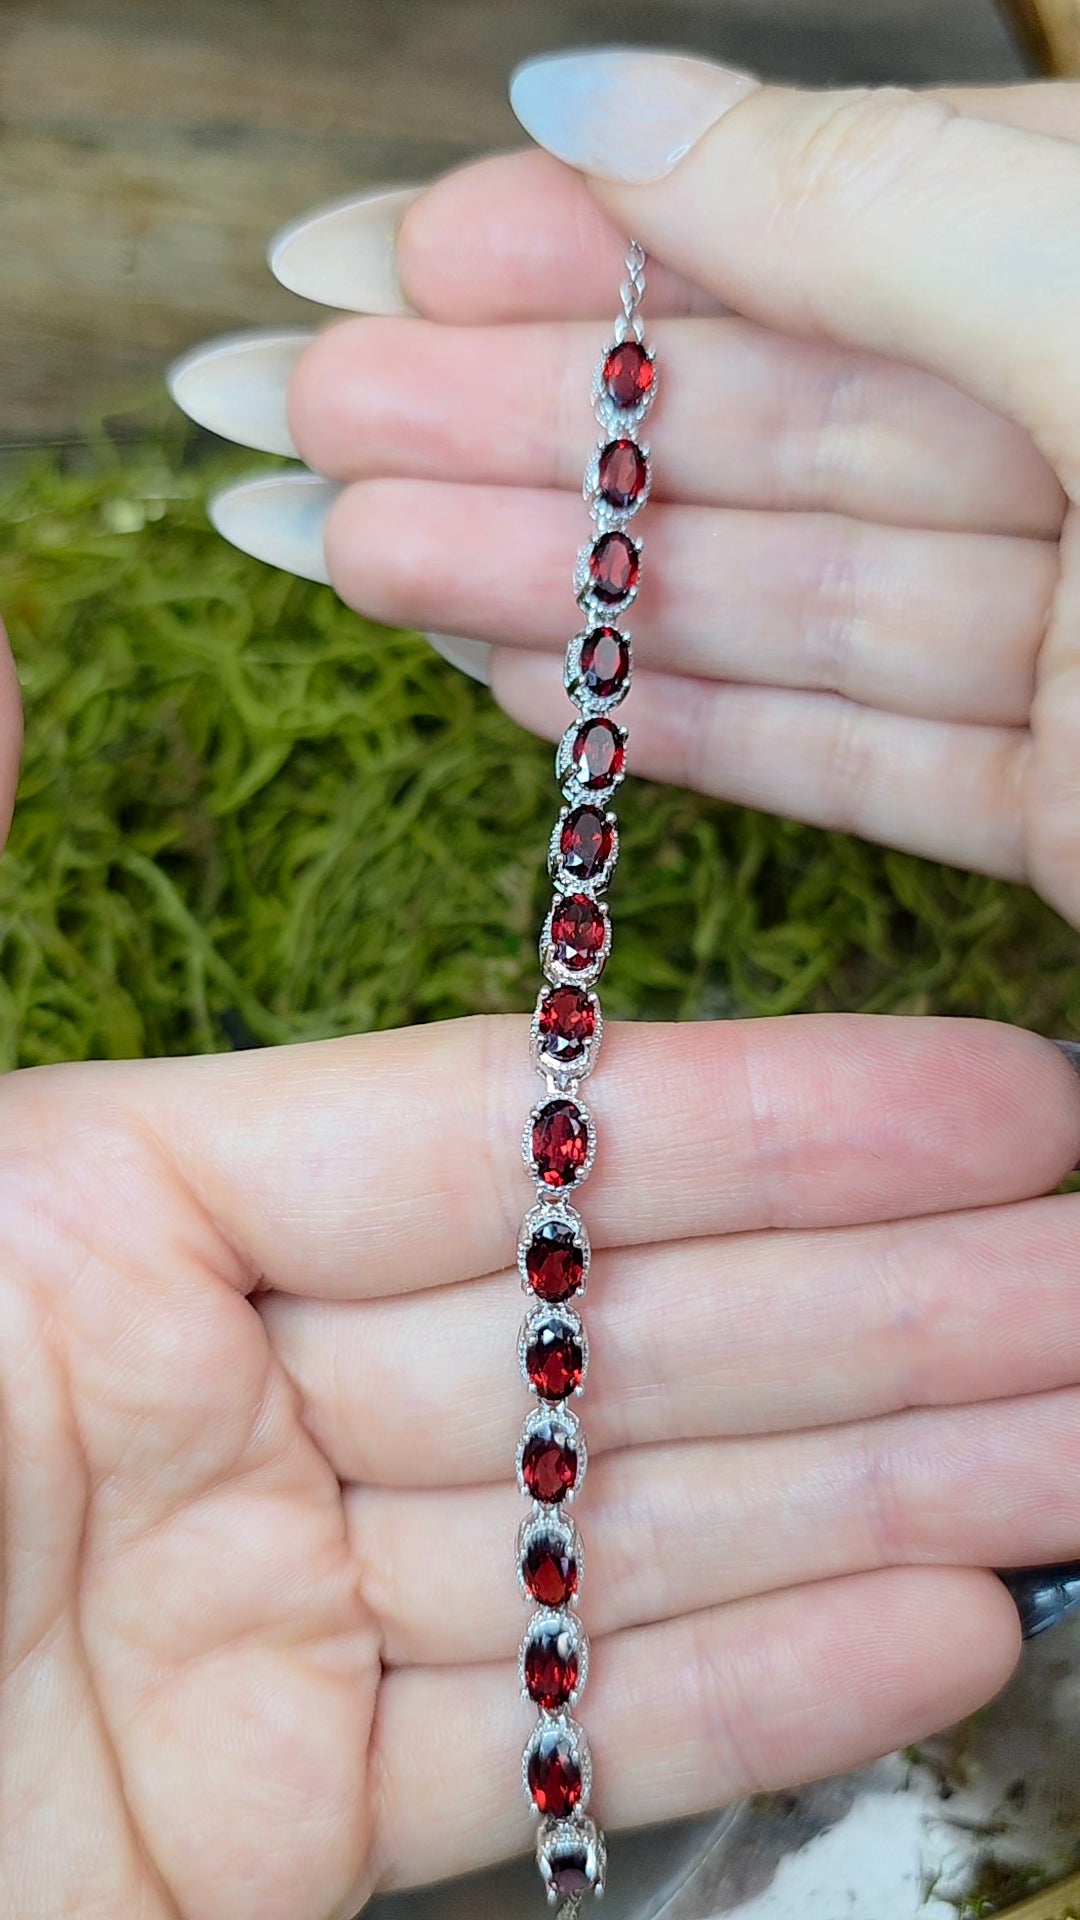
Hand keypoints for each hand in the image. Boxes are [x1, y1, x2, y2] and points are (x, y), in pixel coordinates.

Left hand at [6, 1011, 1079, 1913]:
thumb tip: (13, 652)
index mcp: (116, 1218)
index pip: (506, 1142)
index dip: (764, 1121)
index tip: (988, 1094)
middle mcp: (219, 1394)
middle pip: (607, 1331)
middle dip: (885, 1309)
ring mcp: (268, 1617)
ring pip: (616, 1532)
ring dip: (874, 1493)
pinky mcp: (280, 1828)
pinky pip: (544, 1741)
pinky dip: (746, 1693)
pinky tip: (942, 1619)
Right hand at [172, 70, 1079, 927]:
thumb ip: (868, 203)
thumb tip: (593, 91)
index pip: (816, 229)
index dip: (592, 246)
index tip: (390, 255)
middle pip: (765, 430)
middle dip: (522, 422)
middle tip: (307, 414)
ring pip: (782, 599)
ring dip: (556, 580)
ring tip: (349, 551)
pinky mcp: (1074, 821)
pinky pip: (857, 759)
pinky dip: (688, 728)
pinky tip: (522, 683)